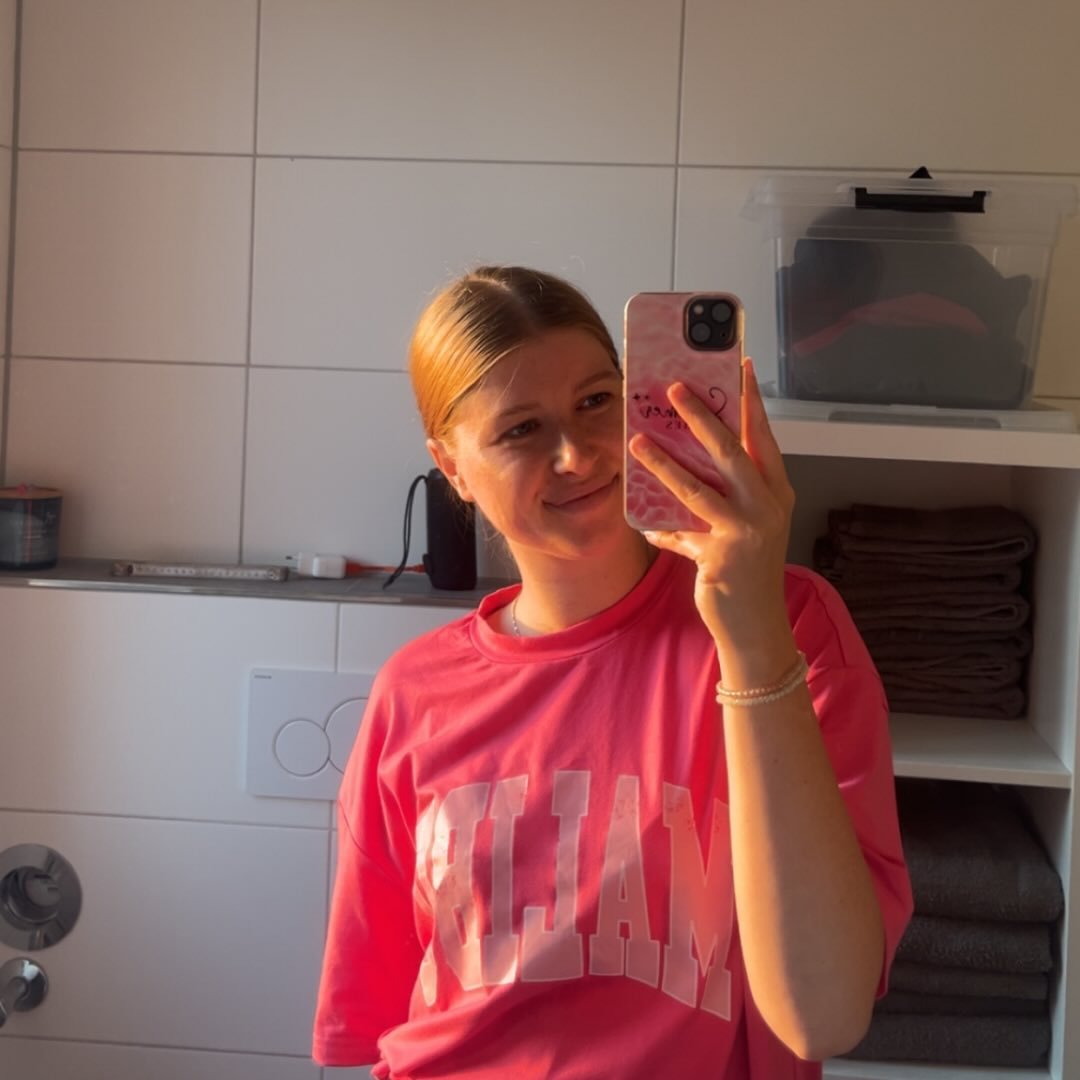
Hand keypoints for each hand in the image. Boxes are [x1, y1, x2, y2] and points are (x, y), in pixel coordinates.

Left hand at [627, 360, 795, 661]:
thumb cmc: (745, 571)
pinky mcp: (722, 555)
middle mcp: (767, 506)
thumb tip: (673, 467)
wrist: (756, 625)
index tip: (741, 366)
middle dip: (702, 415)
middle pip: (732, 449)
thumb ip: (714, 499)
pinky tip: (637, 516)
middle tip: (676, 387)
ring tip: (638, 439)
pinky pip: (679, 529)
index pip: (762, 436)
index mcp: (775, 492)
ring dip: (664, 460)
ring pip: (700, 485)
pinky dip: (658, 523)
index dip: (751, 401)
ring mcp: (747, 530)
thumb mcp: (738, 526)